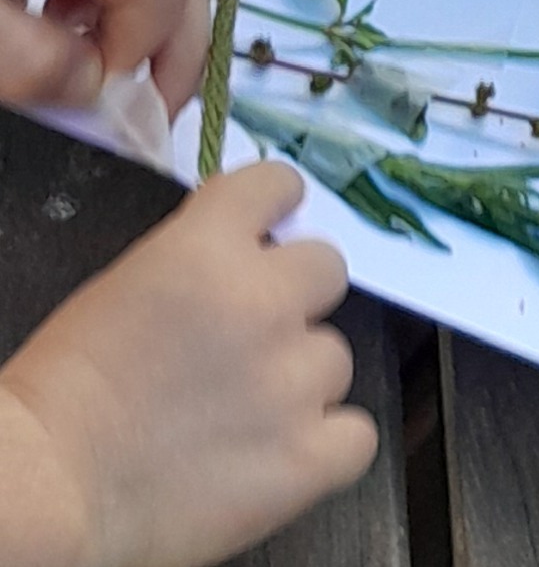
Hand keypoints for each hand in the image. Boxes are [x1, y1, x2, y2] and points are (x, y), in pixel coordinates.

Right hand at [0, 165, 375, 566]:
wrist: (46, 490)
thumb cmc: (62, 394)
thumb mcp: (127, 286)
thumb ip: (197, 262)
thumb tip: (239, 259)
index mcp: (208, 245)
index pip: (279, 184)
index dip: (276, 210)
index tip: (271, 233)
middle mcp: (264, 298)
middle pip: (327, 268)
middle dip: (296, 300)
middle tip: (255, 341)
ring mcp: (292, 379)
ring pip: (335, 359)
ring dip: (302, 382)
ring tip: (247, 416)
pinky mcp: (306, 456)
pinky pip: (357, 436)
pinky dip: (328, 448)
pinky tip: (286, 458)